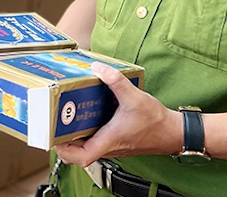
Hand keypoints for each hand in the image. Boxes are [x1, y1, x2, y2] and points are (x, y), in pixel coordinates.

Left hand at [53, 62, 180, 166]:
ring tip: (66, 115)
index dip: (64, 150)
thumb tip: (99, 68)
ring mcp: (111, 144)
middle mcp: (107, 146)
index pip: (80, 157)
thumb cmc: (156, 123)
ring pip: (86, 145)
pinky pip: (95, 139)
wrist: (172, 132)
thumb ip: (115, 81)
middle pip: (77, 152)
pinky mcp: (115, 139)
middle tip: (55, 121)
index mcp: (108, 141)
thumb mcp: (134, 97)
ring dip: (74, 134)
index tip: (55, 136)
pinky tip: (87, 112)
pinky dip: (87, 129)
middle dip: (63, 139)